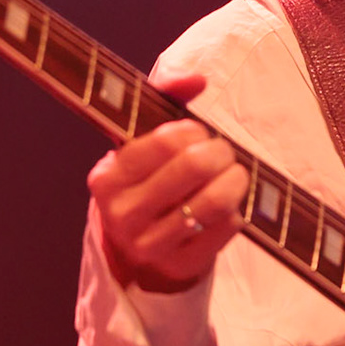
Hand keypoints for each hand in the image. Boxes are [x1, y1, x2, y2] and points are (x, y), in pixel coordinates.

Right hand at [86, 73, 249, 292]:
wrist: (141, 252)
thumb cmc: (148, 182)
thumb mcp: (143, 142)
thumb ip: (164, 96)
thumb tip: (196, 79)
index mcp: (106, 178)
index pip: (164, 140)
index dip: (193, 131)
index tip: (199, 133)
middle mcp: (121, 215)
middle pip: (193, 166)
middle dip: (220, 152)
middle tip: (224, 152)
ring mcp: (150, 246)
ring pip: (213, 201)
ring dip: (237, 180)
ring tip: (237, 174)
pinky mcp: (180, 266)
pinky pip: (225, 228)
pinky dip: (237, 210)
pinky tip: (230, 205)